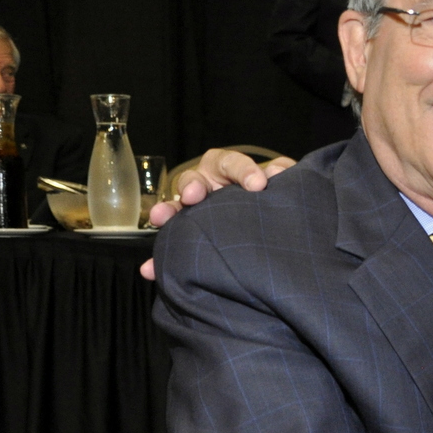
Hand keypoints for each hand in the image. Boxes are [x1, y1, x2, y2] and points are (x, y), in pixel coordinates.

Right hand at [138, 150, 296, 278]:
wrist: (267, 224)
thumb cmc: (270, 195)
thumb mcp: (280, 181)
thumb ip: (281, 173)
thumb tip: (277, 173)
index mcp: (227, 169)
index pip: (231, 163)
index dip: (243, 171)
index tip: (257, 185)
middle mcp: (205, 186)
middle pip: (193, 180)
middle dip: (192, 186)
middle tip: (194, 195)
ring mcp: (193, 211)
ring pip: (175, 208)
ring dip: (167, 212)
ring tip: (161, 218)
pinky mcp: (187, 236)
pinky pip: (170, 246)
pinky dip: (159, 258)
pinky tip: (151, 269)